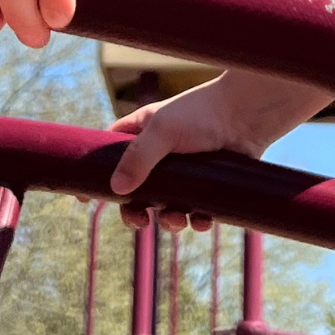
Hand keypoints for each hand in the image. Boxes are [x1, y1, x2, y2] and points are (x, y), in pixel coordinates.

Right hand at [106, 70, 333, 223]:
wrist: (249, 114)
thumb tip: (116, 191)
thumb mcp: (162, 131)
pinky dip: (197, 221)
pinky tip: (202, 220)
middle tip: (139, 221)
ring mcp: (187, 171)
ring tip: (179, 220)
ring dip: (169, 221)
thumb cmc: (203, 113)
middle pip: (137, 192)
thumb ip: (138, 159)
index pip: (110, 156)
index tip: (84, 199)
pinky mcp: (210, 185)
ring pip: (168, 207)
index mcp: (142, 133)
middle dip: (135, 211)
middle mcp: (162, 154)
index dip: (97, 177)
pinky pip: (197, 212)